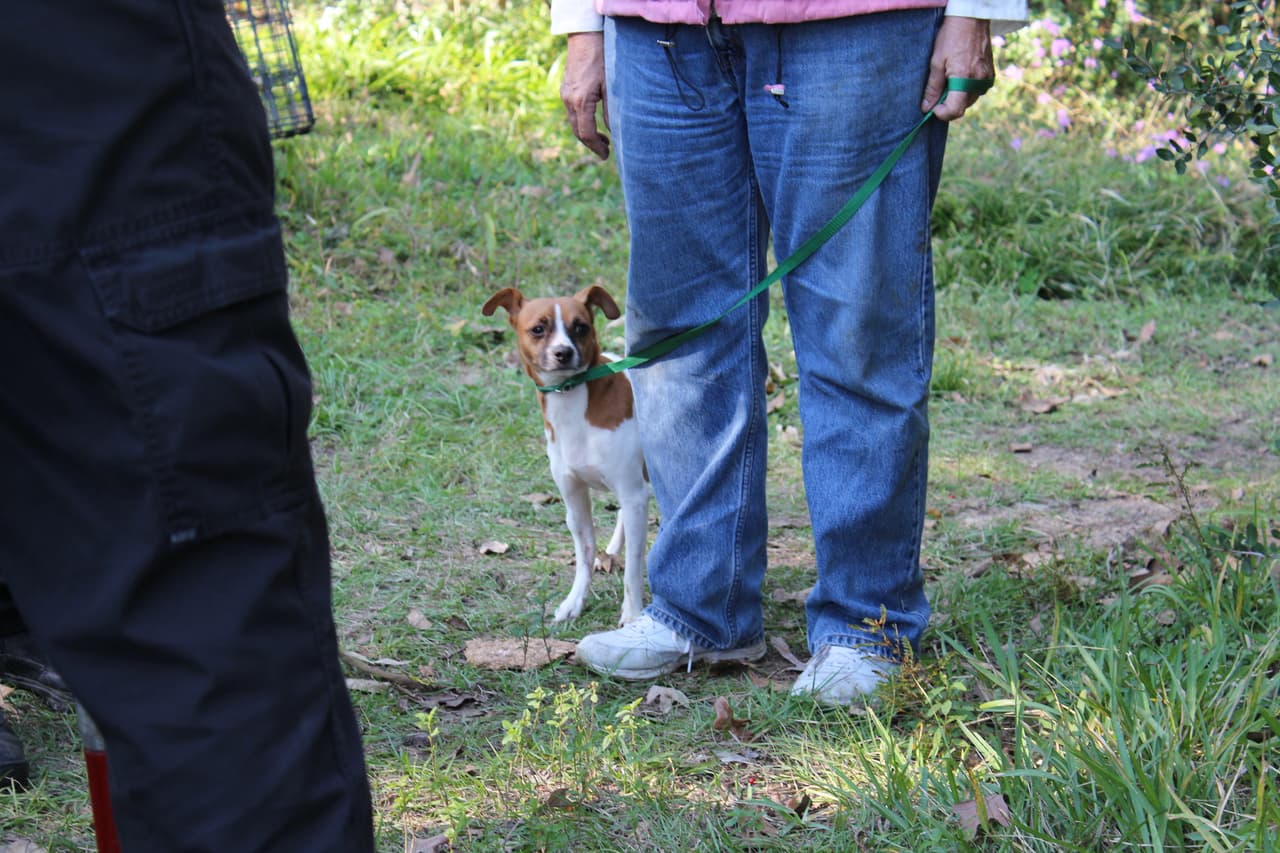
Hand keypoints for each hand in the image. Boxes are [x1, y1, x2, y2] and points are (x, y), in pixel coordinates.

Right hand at [562, 32, 609, 158]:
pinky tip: (594, 121)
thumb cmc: (602, 58)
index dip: (597, 147)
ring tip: (603, 138)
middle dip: (591, 144)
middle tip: (606, 151)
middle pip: (578, 132)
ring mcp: (565, 95)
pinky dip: (582, 122)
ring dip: (587, 133)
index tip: (607, 155)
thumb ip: (612, 110)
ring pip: (573, 123)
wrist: (586, 36)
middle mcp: (569, 100)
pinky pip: (572, 112)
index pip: (586, 134)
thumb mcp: (611, 86)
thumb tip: (616, 132)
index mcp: (581, 102)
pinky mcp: (566, 89)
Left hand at [921, 16, 994, 121]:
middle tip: (938, 90)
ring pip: (969, 100)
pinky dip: (967, 89)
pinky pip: (977, 90)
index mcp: (964, 78)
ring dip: (957, 97)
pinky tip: (960, 76)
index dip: (942, 114)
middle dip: (948, 104)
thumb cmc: (951, 37)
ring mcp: (987, 78)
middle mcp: (979, 81)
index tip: (933, 108)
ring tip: (949, 79)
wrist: (971, 19)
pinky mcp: (990, 74)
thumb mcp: (936, 61)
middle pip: (962, 107)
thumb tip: (926, 107)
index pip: (955, 110)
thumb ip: (932, 87)